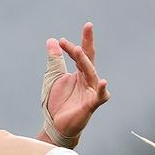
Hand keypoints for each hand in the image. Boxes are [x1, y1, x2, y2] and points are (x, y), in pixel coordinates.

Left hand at [42, 22, 109, 140]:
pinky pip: (99, 96)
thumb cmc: (57, 102)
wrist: (56, 124)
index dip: (74, 45)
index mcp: (80, 73)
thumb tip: (52, 40)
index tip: (61, 40)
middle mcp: (88, 80)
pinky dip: (101, 89)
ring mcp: (91, 91)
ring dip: (84, 62)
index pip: (81, 54)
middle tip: (83, 31)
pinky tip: (102, 81)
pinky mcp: (91, 104)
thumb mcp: (54, 77)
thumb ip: (55, 60)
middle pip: (87, 60)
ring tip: (78, 50)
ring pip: (91, 73)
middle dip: (85, 45)